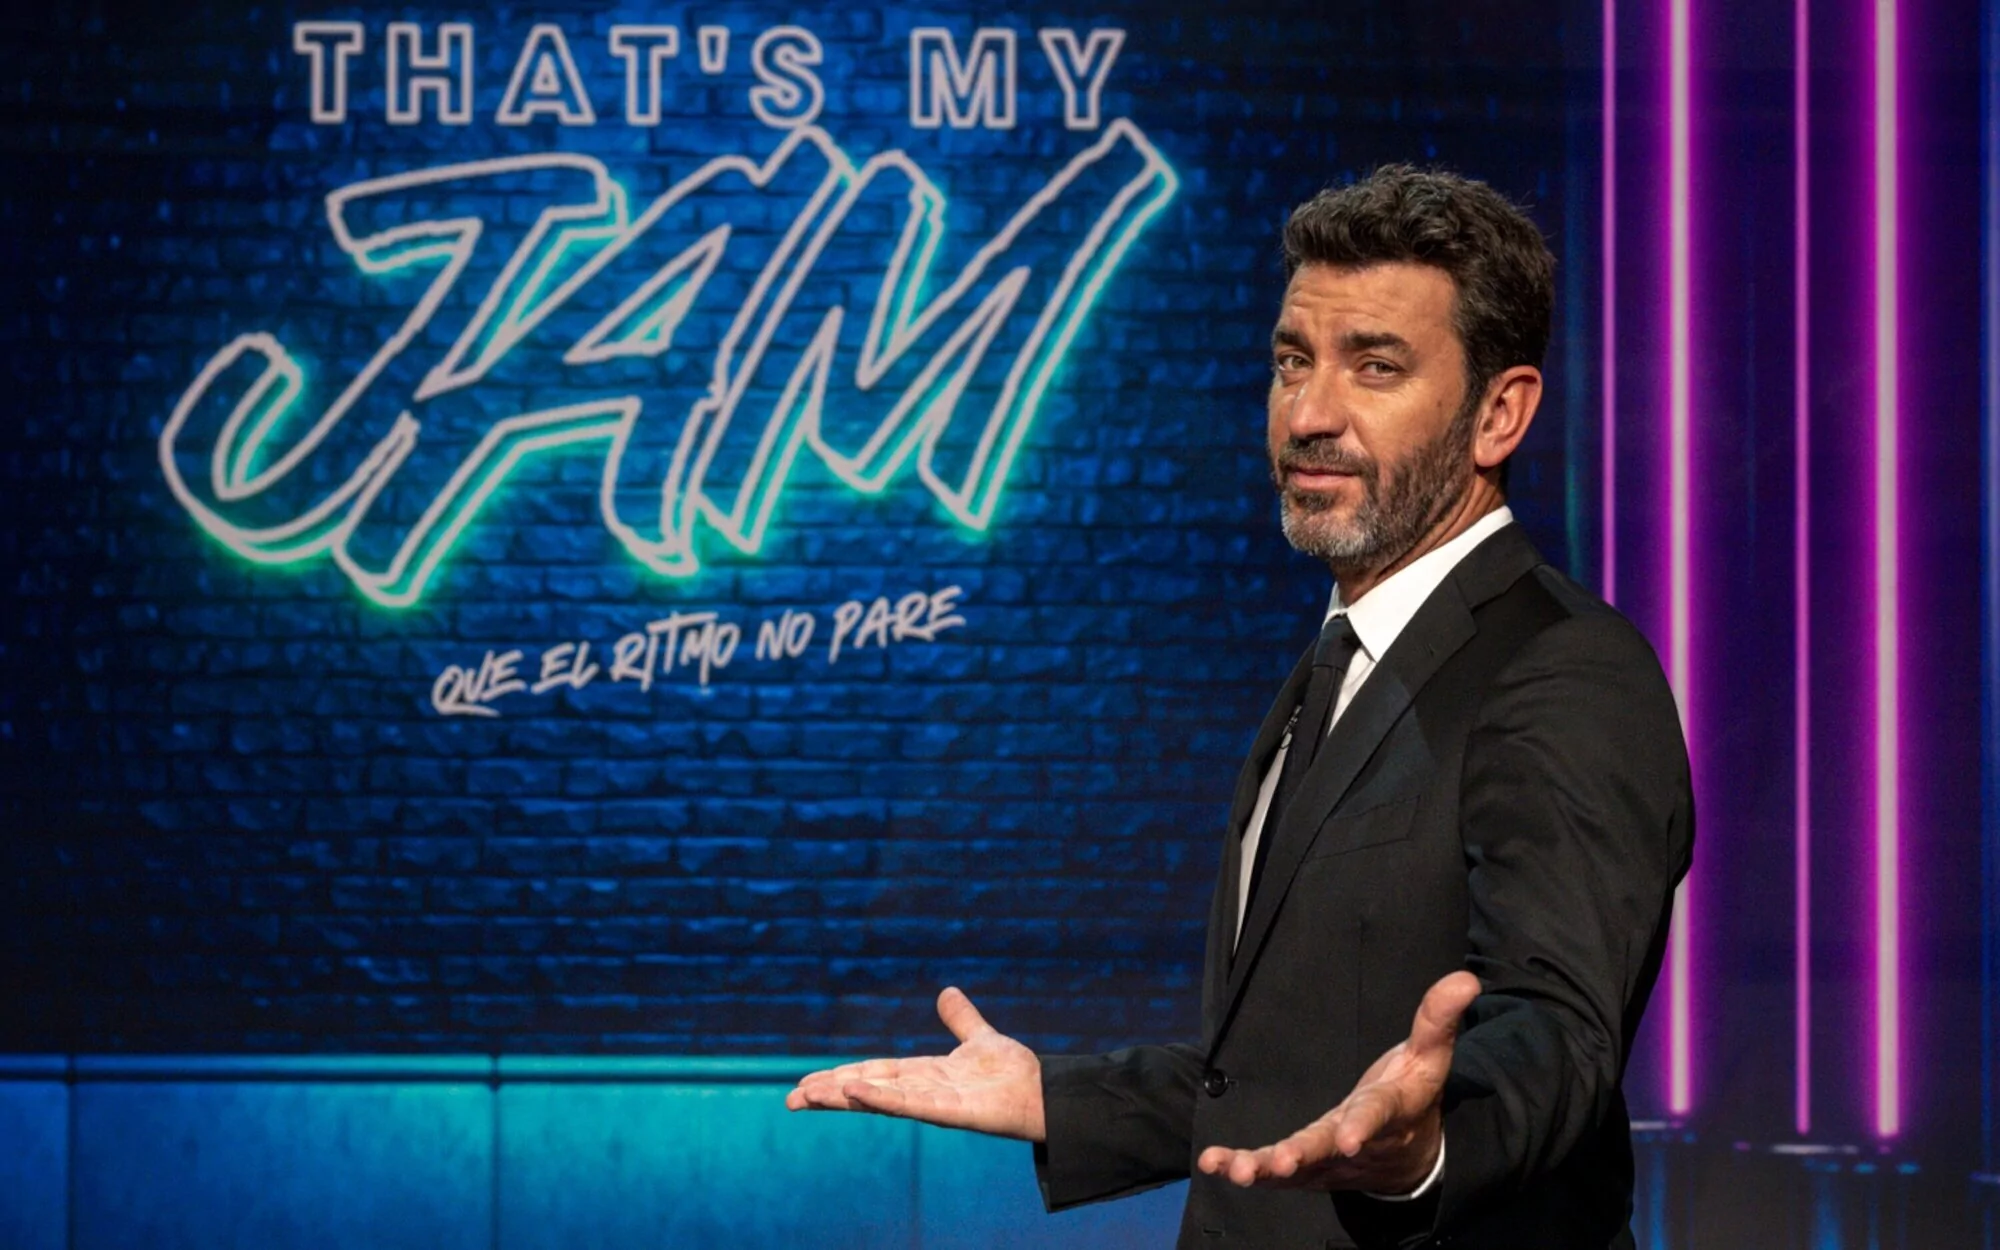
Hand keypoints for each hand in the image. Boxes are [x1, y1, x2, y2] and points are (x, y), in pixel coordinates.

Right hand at [785, 987, 1046, 1141]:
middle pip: (866, 1089)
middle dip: (829, 1093)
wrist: (1042, 1093)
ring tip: (806, 1097)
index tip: (809, 1082)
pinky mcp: (947, 1112)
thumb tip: (947, 992)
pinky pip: (908, 1105)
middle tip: (791, 1099)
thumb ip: (961, 1019)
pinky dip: (879, 1099)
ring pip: (876, 1099)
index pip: (874, 1073)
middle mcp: (921, 1091)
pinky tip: (852, 1093)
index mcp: (923, 1075)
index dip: (842, 1076)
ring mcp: (931, 1103)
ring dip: (841, 1098)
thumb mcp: (979, 1038)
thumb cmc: (1013, 1074)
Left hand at [1196, 971, 1479, 1193]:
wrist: (1413, 1155)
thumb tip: (1465, 979)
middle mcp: (1356, 1142)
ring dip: (1265, 1170)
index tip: (1350, 1138)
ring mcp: (1330, 1161)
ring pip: (1297, 1168)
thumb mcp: (1431, 1056)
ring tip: (1237, 1171)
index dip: (1363, 1126)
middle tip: (1280, 1163)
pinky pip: (1276, 1173)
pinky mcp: (1309, 1169)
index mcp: (1388, 1111)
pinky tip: (1214, 1163)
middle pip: (1327, 1149)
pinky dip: (1245, 1168)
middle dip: (1302, 1156)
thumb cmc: (1415, 1094)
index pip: (1376, 1116)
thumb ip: (1438, 1018)